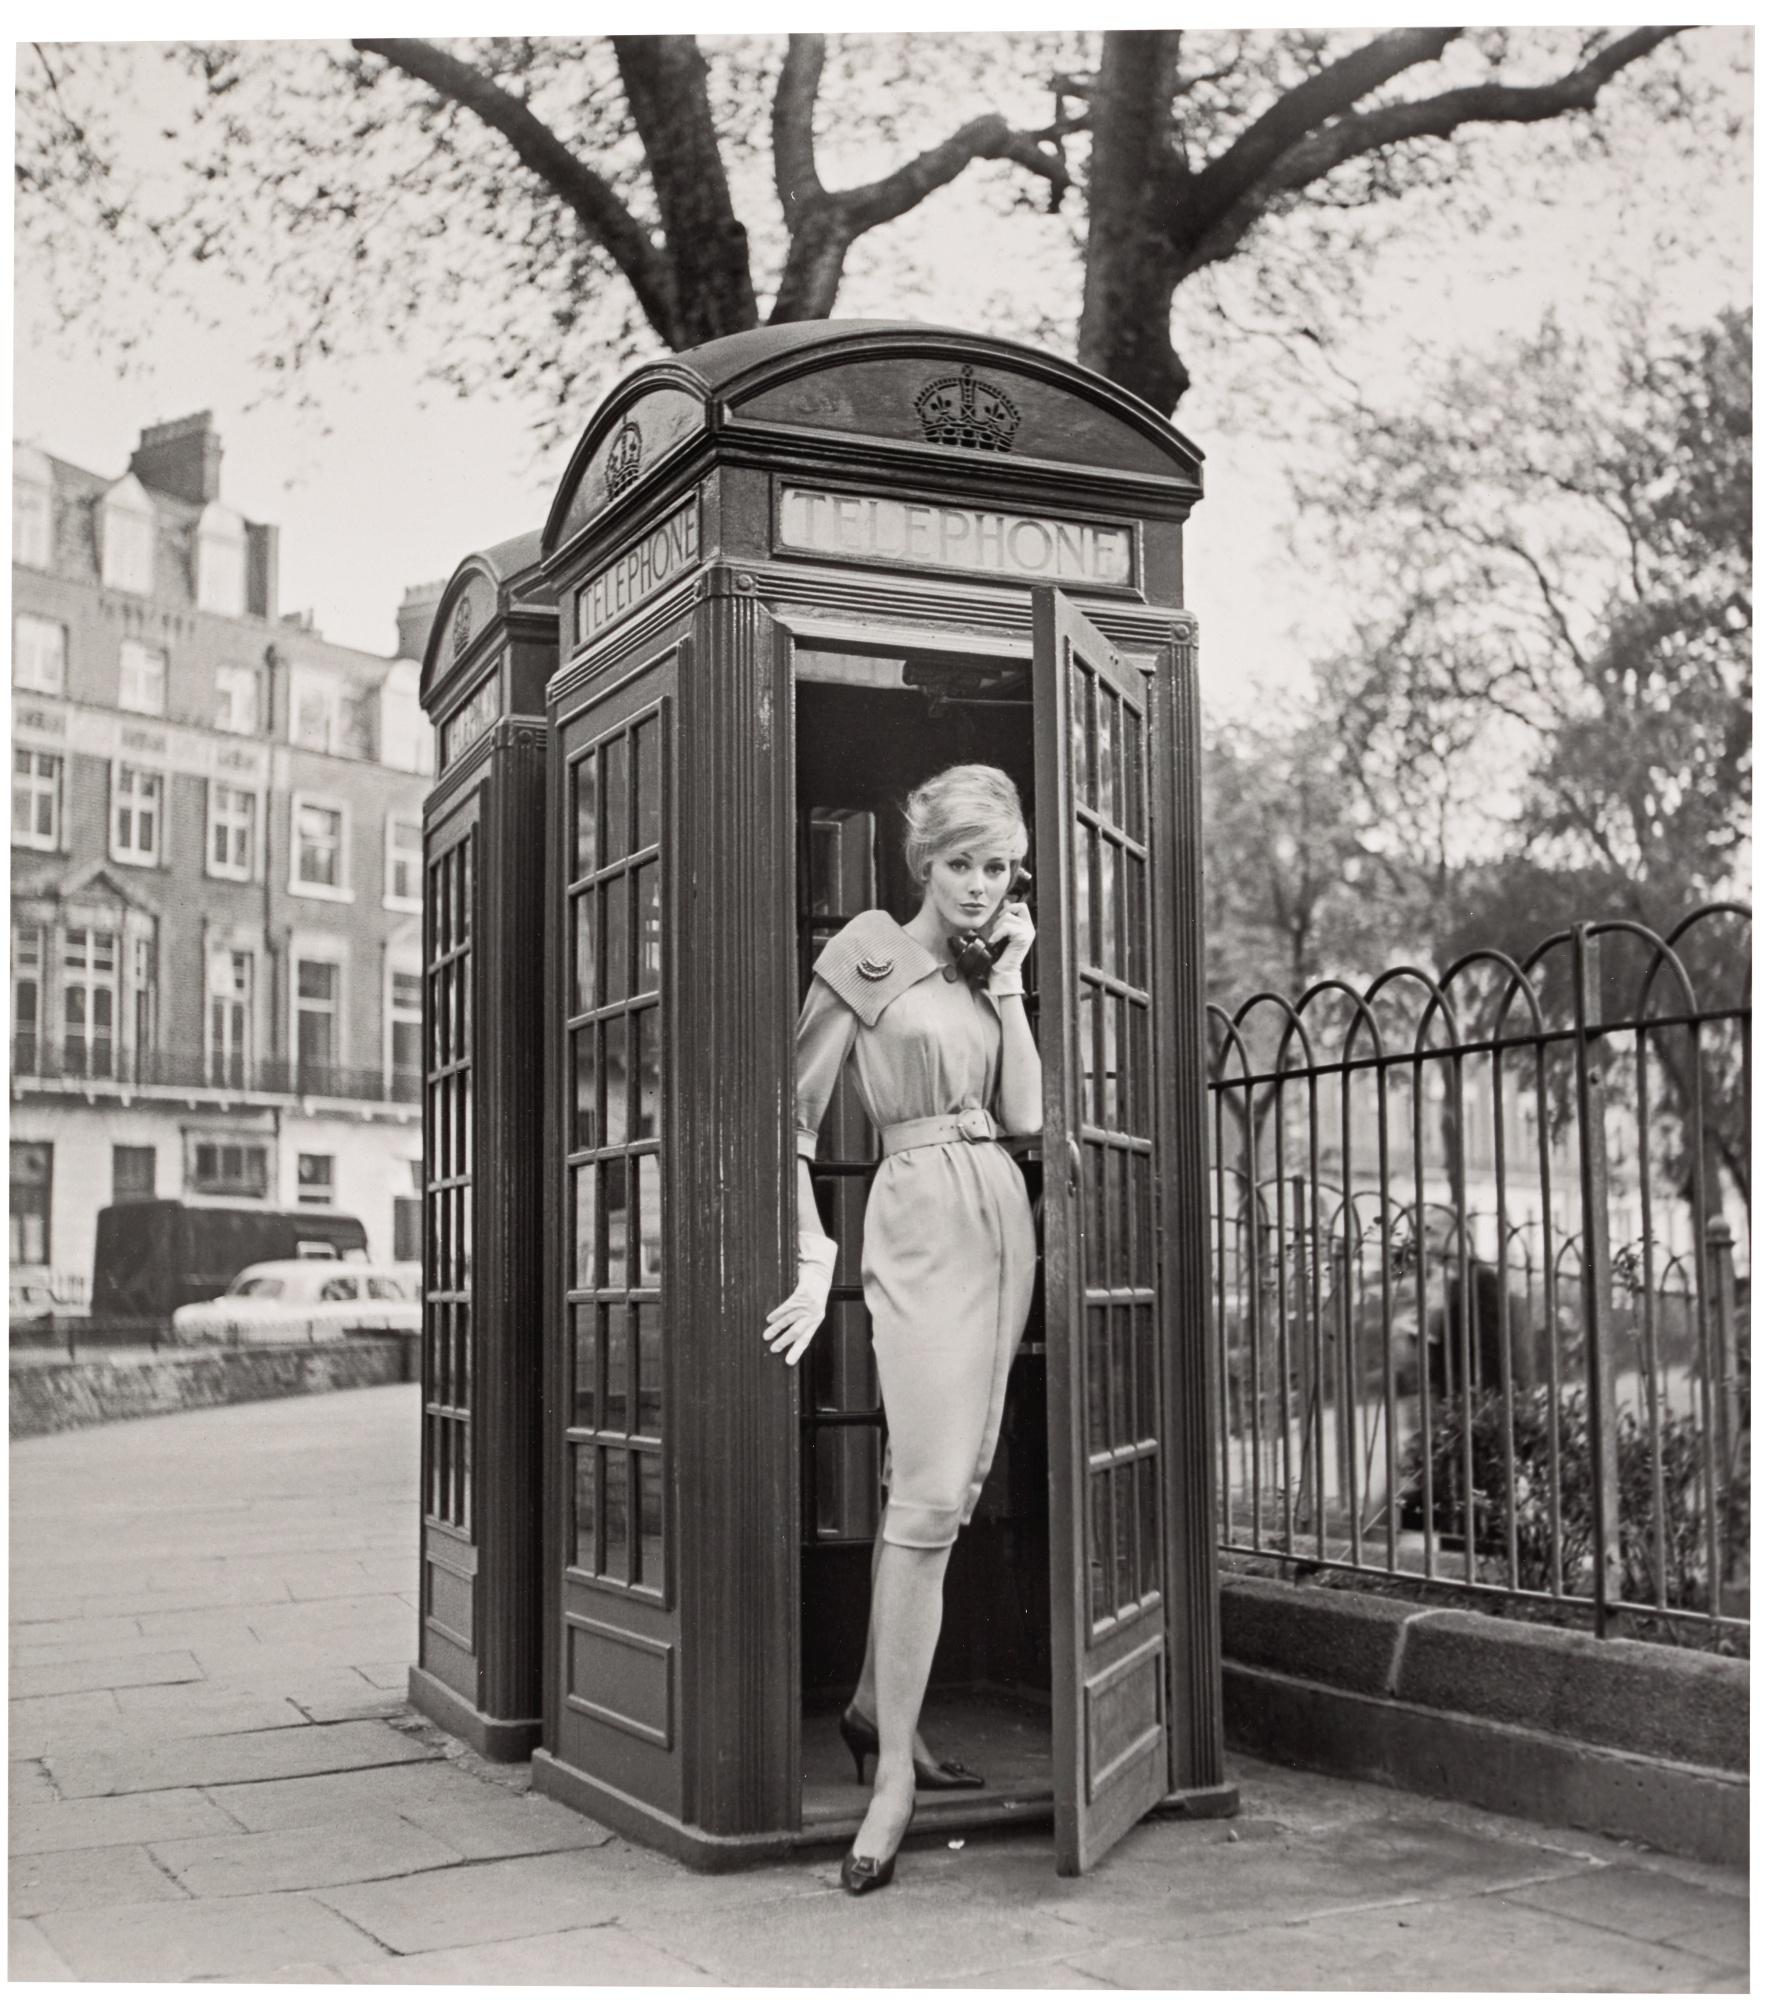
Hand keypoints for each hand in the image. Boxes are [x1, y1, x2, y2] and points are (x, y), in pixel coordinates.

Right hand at [763, 1234, 836, 1366]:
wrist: (820, 1270)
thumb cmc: (815, 1290)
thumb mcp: (814, 1306)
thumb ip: (805, 1318)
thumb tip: (790, 1334)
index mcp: (817, 1319)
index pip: (806, 1338)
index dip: (797, 1350)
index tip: (788, 1362)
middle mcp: (814, 1313)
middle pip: (797, 1332)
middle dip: (784, 1342)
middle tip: (773, 1350)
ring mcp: (808, 1304)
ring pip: (789, 1320)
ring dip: (776, 1329)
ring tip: (766, 1336)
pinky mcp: (802, 1294)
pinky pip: (787, 1307)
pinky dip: (777, 1314)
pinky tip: (770, 1319)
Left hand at [988, 900, 1035, 983]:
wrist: (1002, 971)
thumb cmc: (1000, 954)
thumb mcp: (1002, 931)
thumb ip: (1006, 917)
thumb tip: (1006, 901)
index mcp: (1025, 925)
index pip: (1021, 906)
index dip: (1009, 907)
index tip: (1000, 916)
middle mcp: (1029, 928)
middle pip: (1016, 908)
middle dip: (1002, 918)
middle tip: (998, 932)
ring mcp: (1028, 932)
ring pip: (1009, 918)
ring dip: (998, 927)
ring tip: (997, 939)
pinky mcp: (1024, 938)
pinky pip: (1007, 927)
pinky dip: (997, 934)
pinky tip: (994, 941)